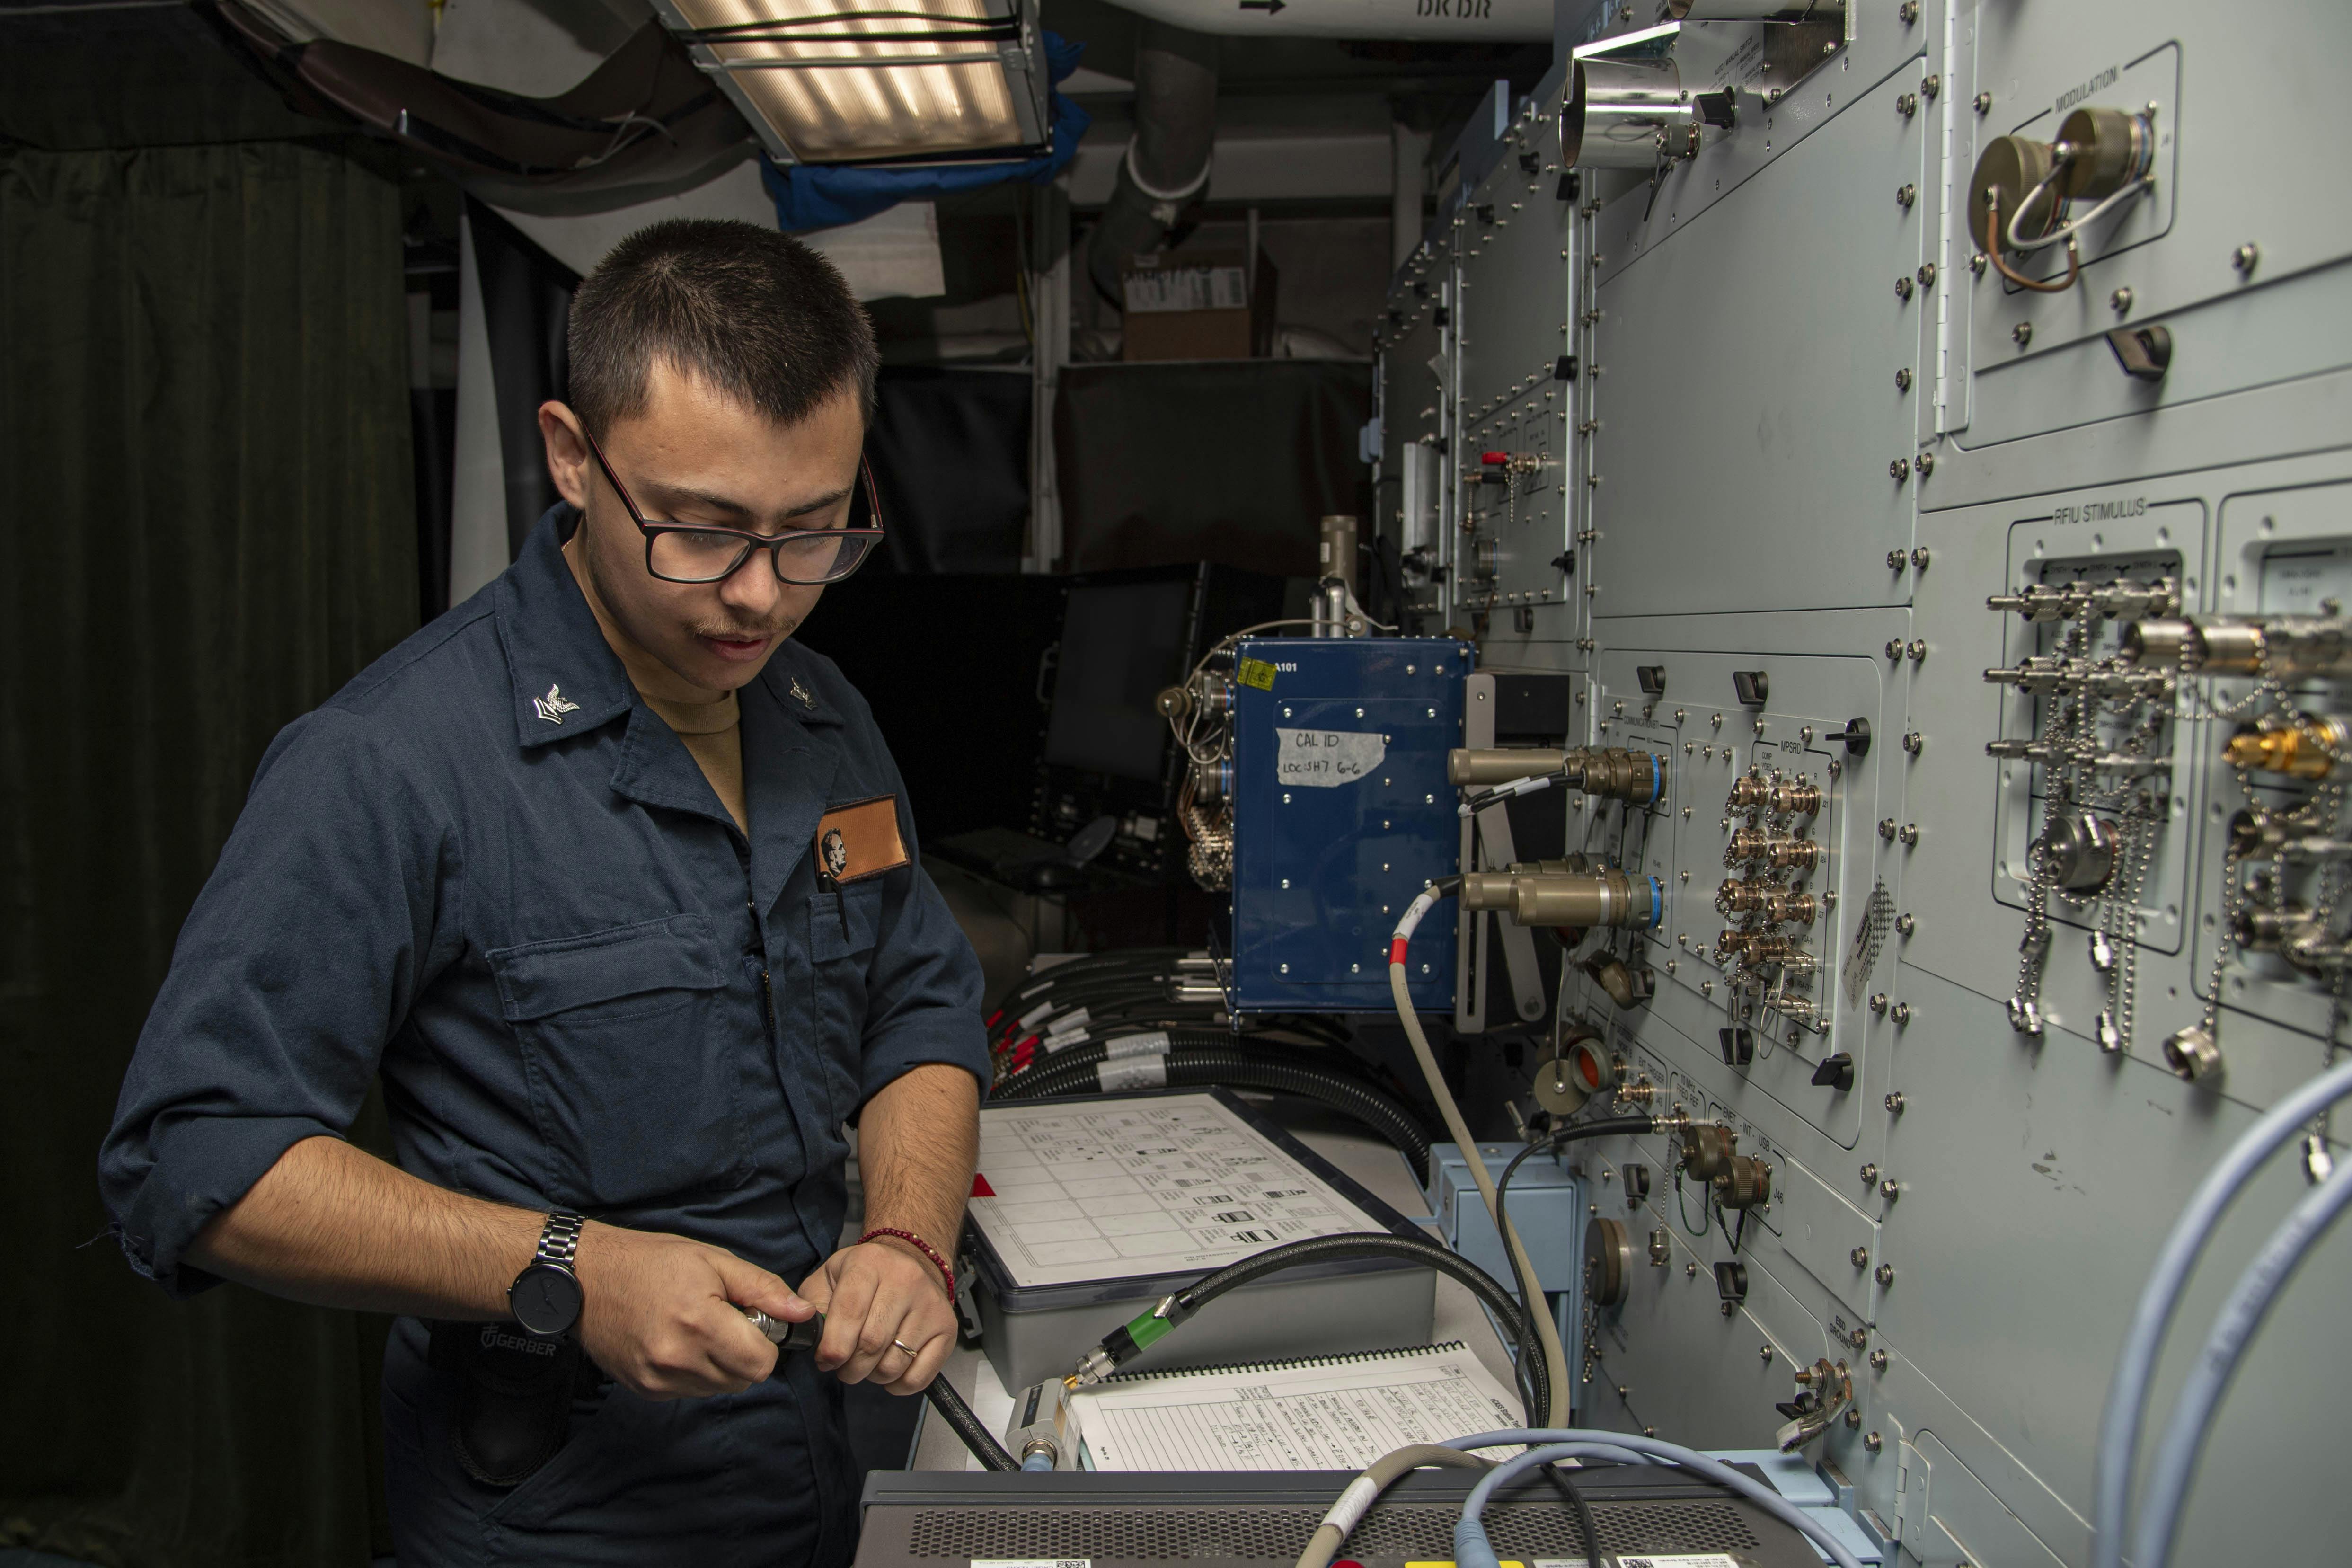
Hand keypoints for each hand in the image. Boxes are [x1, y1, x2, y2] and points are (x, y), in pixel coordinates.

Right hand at [570, 1220, 812, 1399]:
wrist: (587, 1278)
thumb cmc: (651, 1262)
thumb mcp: (713, 1260)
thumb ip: (763, 1289)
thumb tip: (802, 1313)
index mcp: (700, 1324)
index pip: (761, 1363)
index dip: (766, 1342)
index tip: (752, 1320)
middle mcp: (677, 1359)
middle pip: (743, 1380)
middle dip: (746, 1353)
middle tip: (725, 1320)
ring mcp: (658, 1379)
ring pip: (718, 1388)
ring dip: (721, 1365)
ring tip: (698, 1328)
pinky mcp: (645, 1389)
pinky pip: (690, 1390)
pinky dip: (695, 1371)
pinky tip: (678, 1341)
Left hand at [797, 1236, 954, 1393]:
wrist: (911, 1258)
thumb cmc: (865, 1274)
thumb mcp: (829, 1277)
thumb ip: (812, 1304)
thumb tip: (809, 1335)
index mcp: (870, 1264)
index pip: (849, 1314)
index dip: (833, 1347)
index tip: (826, 1360)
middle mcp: (905, 1280)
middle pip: (871, 1344)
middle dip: (850, 1368)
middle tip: (844, 1367)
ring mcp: (930, 1305)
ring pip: (894, 1364)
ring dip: (873, 1376)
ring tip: (867, 1364)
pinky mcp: (947, 1327)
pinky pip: (919, 1375)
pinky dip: (898, 1385)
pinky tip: (889, 1369)